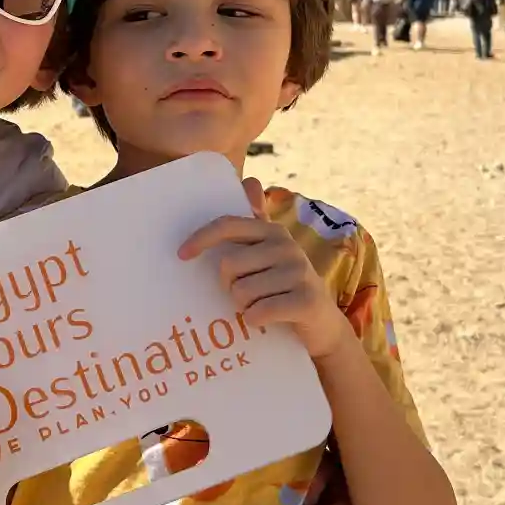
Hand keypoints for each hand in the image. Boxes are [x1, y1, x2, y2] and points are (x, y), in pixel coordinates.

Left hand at [178, 179, 353, 361]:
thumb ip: (256, 221)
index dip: (201, 238)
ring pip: (242, 292)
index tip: (182, 255)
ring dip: (243, 306)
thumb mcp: (271, 252)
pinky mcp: (305, 300)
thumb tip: (250, 181)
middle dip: (229, 286)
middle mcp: (287, 246)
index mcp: (272, 232)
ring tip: (261, 305)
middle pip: (229, 265)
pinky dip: (255, 320)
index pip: (228, 225)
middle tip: (246, 293)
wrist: (322, 323)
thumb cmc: (285, 285)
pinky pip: (259, 312)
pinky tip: (266, 319)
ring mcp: (299, 272)